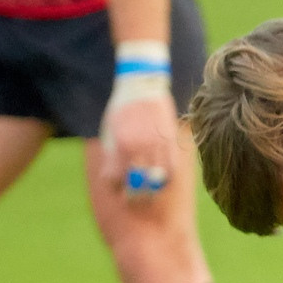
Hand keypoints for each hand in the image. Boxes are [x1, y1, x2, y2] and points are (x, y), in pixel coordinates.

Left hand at [101, 90, 181, 205]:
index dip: (116, 188)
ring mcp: (158, 143)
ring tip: (148, 192)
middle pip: (138, 183)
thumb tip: (110, 178)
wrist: (142, 83)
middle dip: (135, 196)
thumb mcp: (109, 130)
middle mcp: (140, 146)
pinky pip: (173, 167)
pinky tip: (162, 179)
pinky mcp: (172, 140)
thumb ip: (110, 155)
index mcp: (121, 144)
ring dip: (152, 189)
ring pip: (158, 179)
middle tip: (133, 199)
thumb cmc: (121, 108)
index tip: (117, 190)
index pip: (117, 178)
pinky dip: (168, 177)